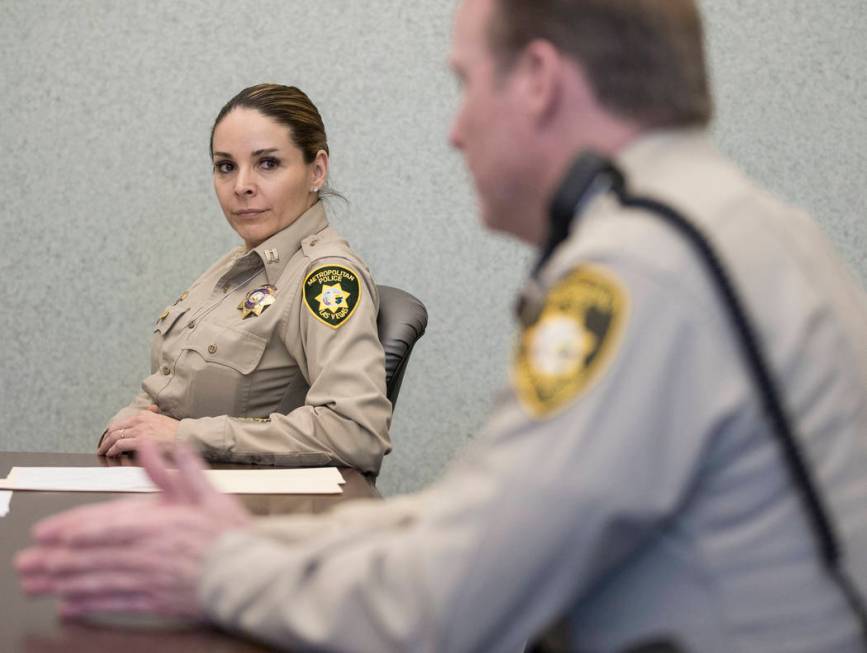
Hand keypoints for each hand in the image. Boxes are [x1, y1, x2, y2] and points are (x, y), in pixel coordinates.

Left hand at [15, 441, 250, 619]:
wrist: (250, 576)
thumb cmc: (232, 536)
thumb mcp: (209, 495)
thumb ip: (181, 471)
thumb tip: (159, 447)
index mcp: (161, 525)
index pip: (108, 526)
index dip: (74, 530)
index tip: (47, 534)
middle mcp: (149, 554)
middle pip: (94, 557)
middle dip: (55, 561)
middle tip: (27, 564)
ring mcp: (150, 580)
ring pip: (98, 581)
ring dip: (63, 583)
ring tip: (37, 585)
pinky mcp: (155, 601)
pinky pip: (116, 603)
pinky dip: (90, 604)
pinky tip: (69, 605)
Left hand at [99, 405, 178, 456]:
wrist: (185, 436)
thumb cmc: (176, 431)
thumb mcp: (163, 418)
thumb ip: (154, 414)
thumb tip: (151, 409)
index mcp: (144, 414)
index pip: (120, 423)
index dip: (111, 432)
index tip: (109, 438)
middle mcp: (139, 420)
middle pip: (114, 429)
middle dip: (106, 439)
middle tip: (102, 447)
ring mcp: (139, 430)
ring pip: (115, 437)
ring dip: (106, 446)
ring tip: (104, 452)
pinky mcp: (140, 441)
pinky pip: (120, 445)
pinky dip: (113, 450)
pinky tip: (111, 454)